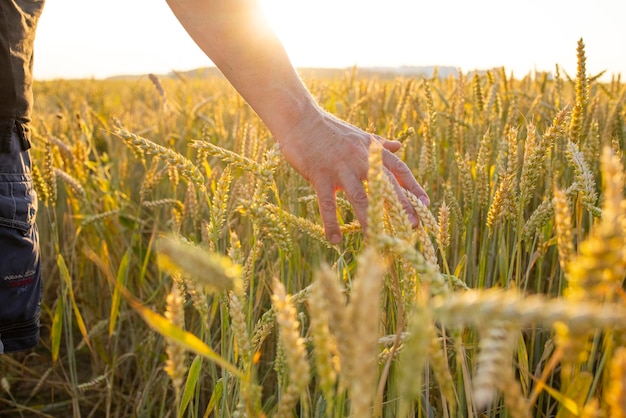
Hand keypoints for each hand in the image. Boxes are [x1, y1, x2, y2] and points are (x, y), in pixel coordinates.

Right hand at [277, 107, 429, 244]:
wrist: (300, 119)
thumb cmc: (329, 129)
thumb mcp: (358, 135)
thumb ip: (379, 144)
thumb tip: (398, 146)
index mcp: (371, 150)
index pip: (399, 169)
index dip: (413, 187)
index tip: (425, 204)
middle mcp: (360, 159)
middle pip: (386, 185)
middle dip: (401, 206)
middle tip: (412, 227)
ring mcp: (340, 168)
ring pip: (360, 197)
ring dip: (369, 220)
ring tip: (377, 239)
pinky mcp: (320, 175)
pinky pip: (328, 204)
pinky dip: (331, 223)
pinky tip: (335, 240)